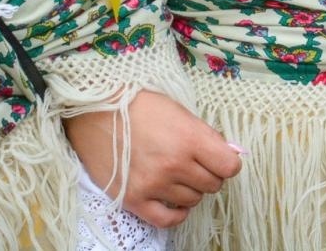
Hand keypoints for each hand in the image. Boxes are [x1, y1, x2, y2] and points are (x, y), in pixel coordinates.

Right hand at [64, 90, 242, 227]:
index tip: (220, 159)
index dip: (228, 163)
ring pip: (192, 200)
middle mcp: (174, 164)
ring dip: (190, 190)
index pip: (229, 166)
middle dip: (209, 175)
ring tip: (178, 175)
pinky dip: (177, 214)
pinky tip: (175, 203)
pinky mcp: (134, 199)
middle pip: (212, 184)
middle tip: (196, 165)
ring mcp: (154, 185)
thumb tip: (227, 154)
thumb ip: (205, 136)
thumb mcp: (179, 112)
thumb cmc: (140, 105)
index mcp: (190, 138)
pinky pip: (167, 220)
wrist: (97, 111)